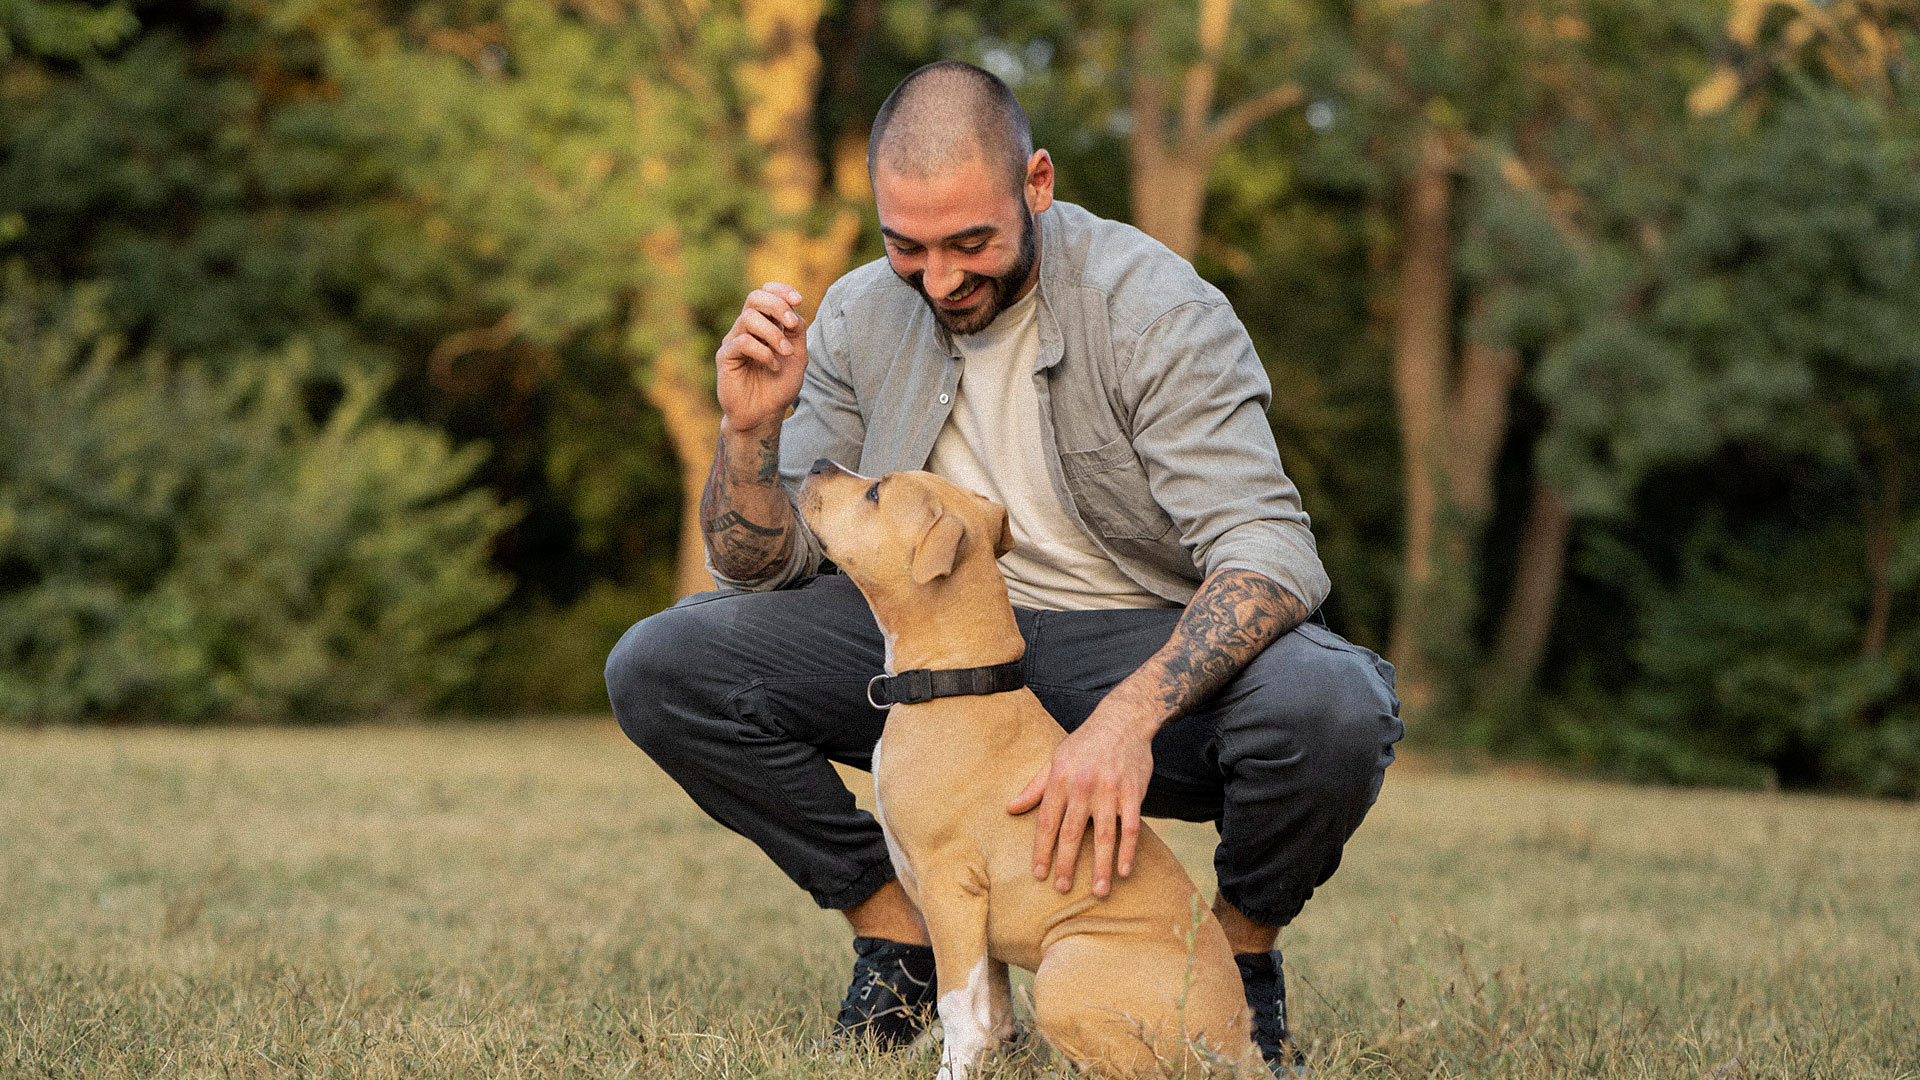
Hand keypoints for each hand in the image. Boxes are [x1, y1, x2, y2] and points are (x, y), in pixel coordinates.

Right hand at [715, 282, 808, 432]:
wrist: (764, 414)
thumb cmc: (779, 386)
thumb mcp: (797, 357)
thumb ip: (797, 332)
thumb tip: (794, 310)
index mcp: (765, 324)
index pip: (766, 293)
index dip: (781, 290)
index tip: (799, 300)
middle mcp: (747, 329)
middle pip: (754, 298)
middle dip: (777, 305)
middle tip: (791, 324)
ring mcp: (734, 341)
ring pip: (749, 318)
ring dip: (773, 333)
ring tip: (786, 353)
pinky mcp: (725, 357)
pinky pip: (742, 341)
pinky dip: (763, 351)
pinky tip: (773, 366)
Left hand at [1006, 708, 1154, 897]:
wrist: (1123, 720)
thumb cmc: (1084, 743)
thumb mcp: (1055, 759)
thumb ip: (1034, 787)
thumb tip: (1010, 809)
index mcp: (1060, 779)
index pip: (1047, 821)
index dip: (1042, 849)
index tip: (1038, 874)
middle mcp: (1083, 786)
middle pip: (1072, 832)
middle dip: (1065, 863)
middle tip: (1061, 888)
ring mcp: (1110, 790)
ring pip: (1104, 835)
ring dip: (1100, 865)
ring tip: (1097, 891)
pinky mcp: (1134, 792)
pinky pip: (1131, 827)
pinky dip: (1128, 850)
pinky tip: (1124, 870)